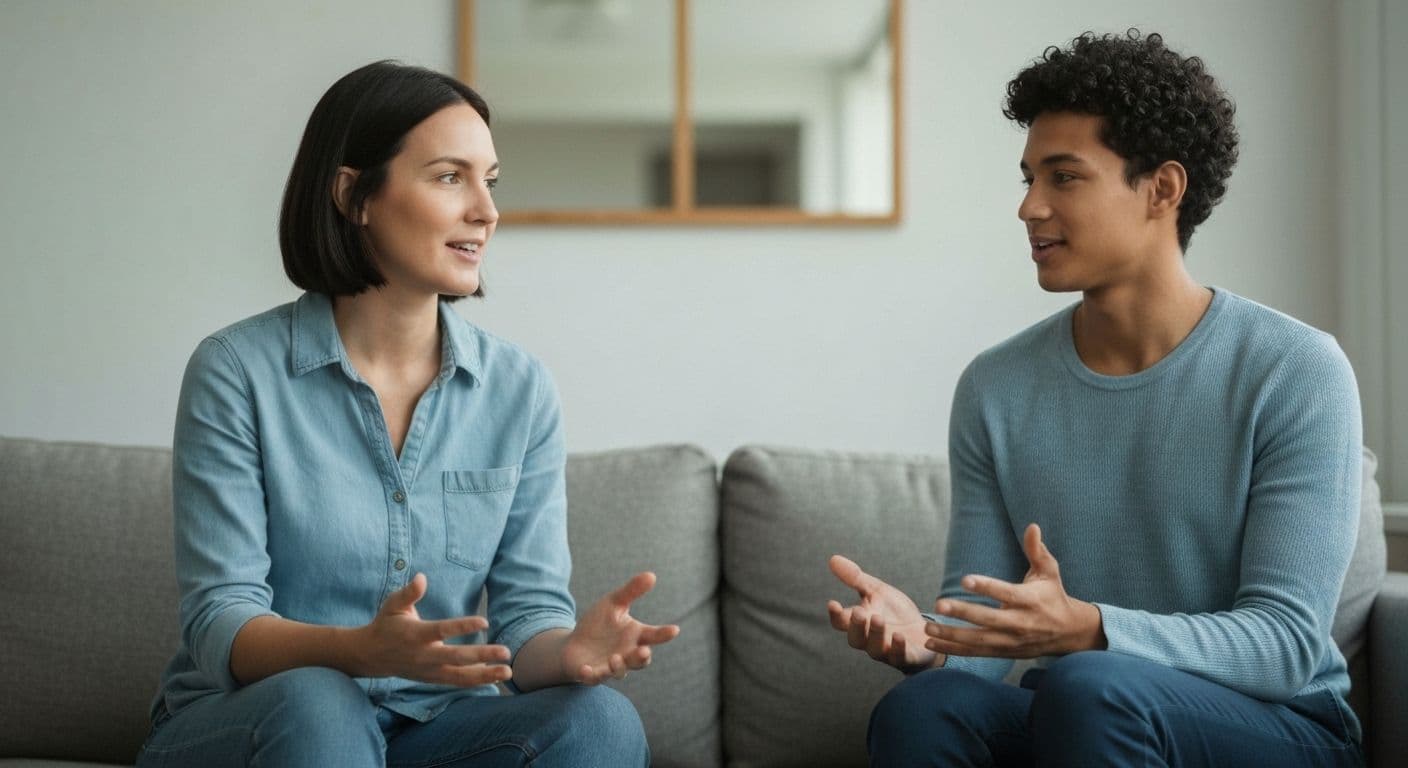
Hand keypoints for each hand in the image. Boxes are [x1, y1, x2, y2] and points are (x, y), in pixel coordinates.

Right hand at [355, 573, 511, 686]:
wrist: (371, 656)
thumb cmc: (387, 624)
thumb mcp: (393, 604)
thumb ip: (409, 593)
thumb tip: (422, 578)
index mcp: (415, 634)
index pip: (442, 630)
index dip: (463, 626)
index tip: (485, 622)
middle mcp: (424, 655)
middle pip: (456, 658)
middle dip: (482, 655)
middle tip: (506, 652)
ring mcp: (429, 670)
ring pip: (459, 676)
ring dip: (485, 675)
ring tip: (508, 672)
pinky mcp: (432, 679)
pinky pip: (456, 682)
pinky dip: (476, 681)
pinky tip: (496, 677)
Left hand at [562, 571, 680, 683]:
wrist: (574, 644)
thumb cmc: (598, 624)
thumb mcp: (613, 603)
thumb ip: (632, 591)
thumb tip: (652, 575)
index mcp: (635, 636)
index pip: (654, 636)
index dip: (664, 634)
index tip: (674, 629)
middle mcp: (627, 654)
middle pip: (640, 660)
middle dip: (642, 657)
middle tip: (644, 651)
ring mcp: (610, 667)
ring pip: (620, 672)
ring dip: (619, 667)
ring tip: (615, 658)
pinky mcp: (592, 674)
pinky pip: (594, 678)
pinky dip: (591, 675)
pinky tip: (586, 669)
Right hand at [827, 555, 940, 672]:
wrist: (925, 632)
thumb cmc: (895, 613)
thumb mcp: (877, 591)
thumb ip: (856, 578)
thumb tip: (832, 558)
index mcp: (861, 623)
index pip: (841, 622)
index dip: (835, 615)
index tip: (833, 603)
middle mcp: (870, 640)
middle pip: (855, 639)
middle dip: (856, 627)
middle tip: (859, 612)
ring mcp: (888, 651)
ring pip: (875, 650)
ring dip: (876, 635)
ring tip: (878, 618)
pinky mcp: (908, 657)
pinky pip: (900, 657)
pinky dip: (898, 648)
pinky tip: (899, 636)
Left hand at [924, 524, 1104, 657]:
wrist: (1069, 633)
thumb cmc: (1053, 595)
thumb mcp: (1049, 572)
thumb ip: (1037, 551)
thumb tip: (1032, 526)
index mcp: (1031, 601)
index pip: (1006, 593)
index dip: (986, 587)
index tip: (965, 580)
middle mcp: (1020, 623)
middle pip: (989, 619)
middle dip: (963, 613)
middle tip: (939, 604)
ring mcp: (1011, 641)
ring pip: (979, 640)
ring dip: (952, 635)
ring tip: (928, 628)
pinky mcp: (1003, 652)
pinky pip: (975, 653)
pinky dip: (953, 650)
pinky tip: (931, 644)